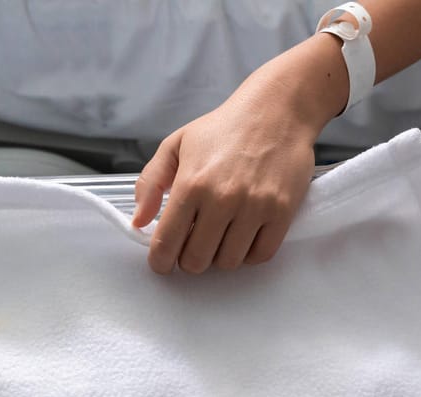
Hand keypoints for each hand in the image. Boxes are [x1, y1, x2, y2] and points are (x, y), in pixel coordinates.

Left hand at [131, 72, 319, 274]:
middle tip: (192, 248)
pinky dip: (248, 254)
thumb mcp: (177, 144)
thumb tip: (139, 221)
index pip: (167, 241)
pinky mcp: (281, 212)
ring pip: (228, 262)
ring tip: (220, 238)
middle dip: (189, 260)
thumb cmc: (226, 128)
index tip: (162, 263)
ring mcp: (254, 207)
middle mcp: (222, 199)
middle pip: (197, 260)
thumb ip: (151, 182)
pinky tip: (242, 238)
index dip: (160, 261)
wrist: (277, 110)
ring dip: (219, 257)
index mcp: (191, 183)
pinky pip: (260, 255)